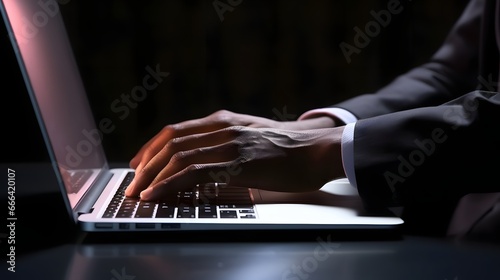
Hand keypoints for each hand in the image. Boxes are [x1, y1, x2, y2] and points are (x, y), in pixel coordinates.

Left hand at [125, 125, 344, 199]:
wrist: (319, 149)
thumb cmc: (290, 148)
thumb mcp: (253, 139)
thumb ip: (228, 145)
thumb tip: (208, 166)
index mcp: (223, 121)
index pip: (176, 130)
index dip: (152, 147)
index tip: (139, 162)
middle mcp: (221, 127)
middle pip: (170, 141)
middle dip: (146, 163)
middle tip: (133, 182)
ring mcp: (228, 143)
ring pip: (178, 156)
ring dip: (152, 175)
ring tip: (139, 191)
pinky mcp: (237, 162)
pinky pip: (193, 172)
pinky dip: (169, 183)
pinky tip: (157, 193)